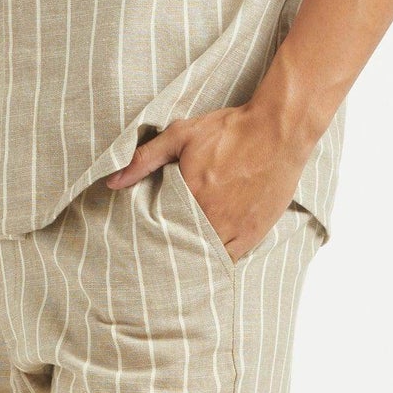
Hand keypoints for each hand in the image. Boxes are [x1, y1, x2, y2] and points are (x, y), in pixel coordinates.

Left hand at [106, 103, 310, 260]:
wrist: (278, 129)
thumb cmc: (230, 129)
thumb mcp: (181, 135)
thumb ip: (145, 158)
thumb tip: (113, 181)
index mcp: (191, 195)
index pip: (162, 230)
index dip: (152, 239)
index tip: (142, 244)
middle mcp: (213, 217)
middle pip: (184, 248)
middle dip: (170, 252)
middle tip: (157, 261)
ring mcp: (236, 227)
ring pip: (207, 257)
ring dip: (194, 259)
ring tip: (181, 263)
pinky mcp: (255, 231)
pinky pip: (232, 258)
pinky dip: (219, 261)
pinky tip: (208, 262)